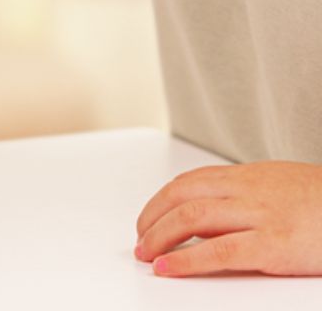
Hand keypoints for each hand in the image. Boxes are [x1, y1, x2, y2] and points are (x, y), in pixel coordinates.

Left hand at [134, 161, 321, 276]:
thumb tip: (209, 219)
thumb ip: (242, 197)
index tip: (148, 218)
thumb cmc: (321, 202)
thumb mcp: (276, 187)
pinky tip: (169, 268)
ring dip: (160, 236)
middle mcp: (246, 191)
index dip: (161, 201)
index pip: (188, 182)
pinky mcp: (273, 245)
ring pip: (191, 218)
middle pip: (181, 197)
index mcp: (245, 177)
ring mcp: (259, 216)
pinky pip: (219, 251)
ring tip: (146, 254)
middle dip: (152, 218)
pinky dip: (187, 260)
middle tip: (141, 240)